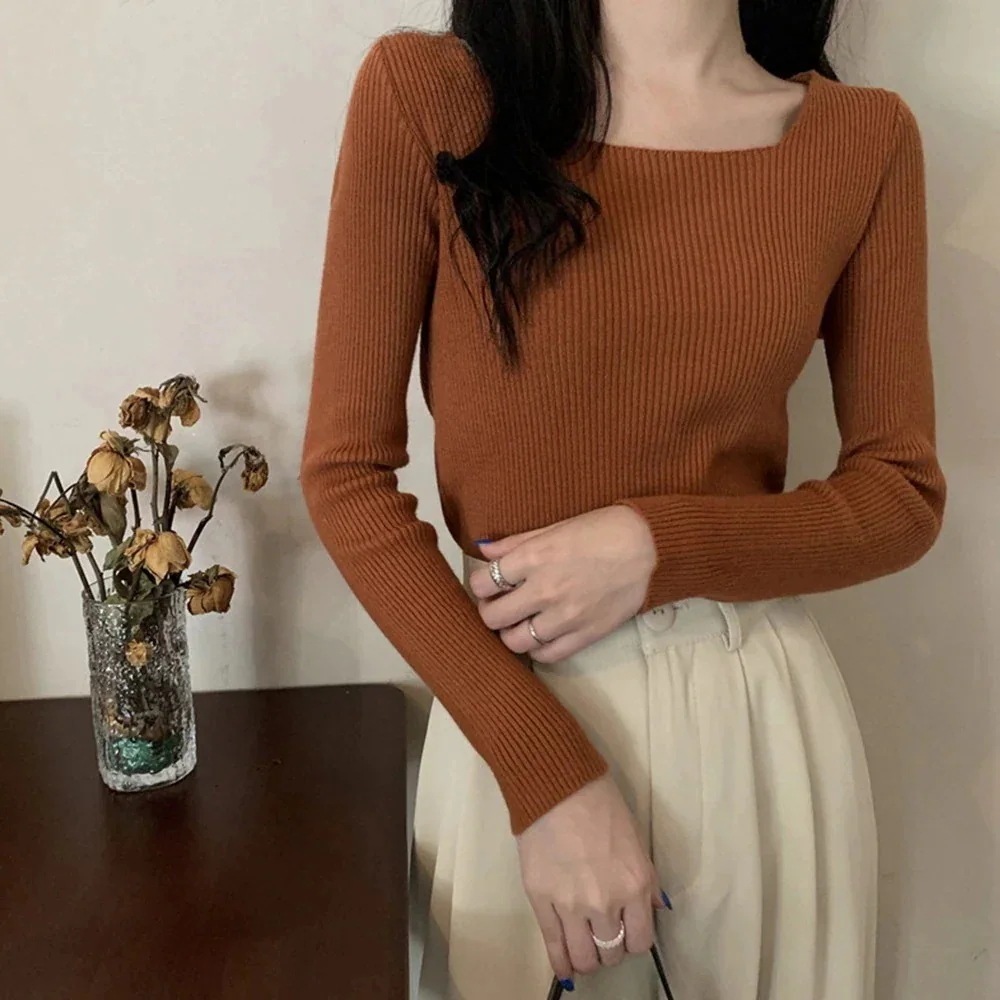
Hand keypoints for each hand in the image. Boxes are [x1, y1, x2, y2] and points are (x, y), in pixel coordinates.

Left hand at [468, 505, 656, 662]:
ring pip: (516, 642)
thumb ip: (516, 542)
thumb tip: (484, 550)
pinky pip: (548, 655)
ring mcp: (565, 616)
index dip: (479, 585)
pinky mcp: (585, 634)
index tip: (487, 584)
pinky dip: (539, 649)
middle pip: (493, 617)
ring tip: (519, 623)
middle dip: (490, 611)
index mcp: (534, 558)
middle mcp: (544, 590)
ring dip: (511, 634)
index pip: (483, 582)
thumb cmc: (602, 530)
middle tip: (499, 605)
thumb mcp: (555, 527)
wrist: (649, 547)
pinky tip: (542, 635)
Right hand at [516, 772, 668, 982]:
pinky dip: (560, 963)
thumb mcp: (635, 839)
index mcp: (635, 885)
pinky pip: (553, 944)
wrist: (556, 785)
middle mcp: (607, 902)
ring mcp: (572, 905)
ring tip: (583, 949)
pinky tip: (564, 970)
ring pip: (584, 956)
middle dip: (610, 948)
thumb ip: (646, 879)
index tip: (626, 934)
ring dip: (587, 958)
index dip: (633, 941)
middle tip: (603, 935)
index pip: (641, 940)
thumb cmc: (599, 803)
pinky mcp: (541, 900)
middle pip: (612, 951)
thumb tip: (655, 907)